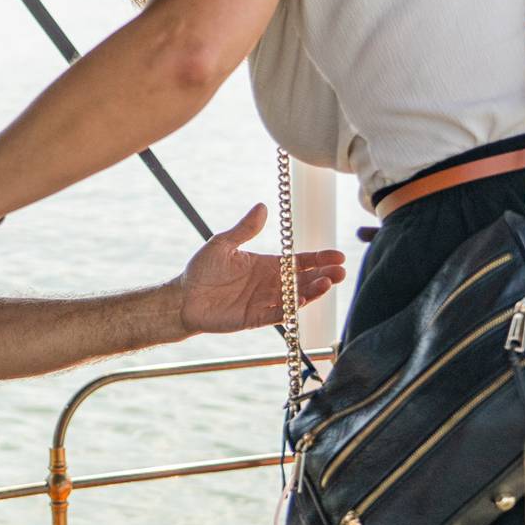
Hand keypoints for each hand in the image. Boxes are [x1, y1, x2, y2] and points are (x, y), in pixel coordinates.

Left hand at [174, 204, 345, 334]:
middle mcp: (270, 284)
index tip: (338, 256)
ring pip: (296, 297)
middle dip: (324, 275)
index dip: (319, 259)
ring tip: (328, 283)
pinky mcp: (255, 318)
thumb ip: (244, 229)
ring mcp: (264, 301)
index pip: (299, 262)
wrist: (183, 297)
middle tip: (341, 271)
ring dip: (313, 291)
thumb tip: (262, 206)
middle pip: (304, 280)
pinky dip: (291, 308)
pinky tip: (302, 299)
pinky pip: (278, 314)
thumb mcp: (223, 243)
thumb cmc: (202, 270)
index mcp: (266, 265)